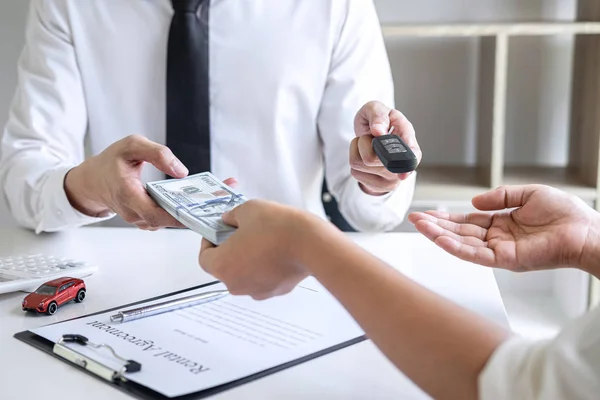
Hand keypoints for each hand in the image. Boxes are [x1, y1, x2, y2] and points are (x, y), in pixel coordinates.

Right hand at [64, 135, 236, 229]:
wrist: (93, 181)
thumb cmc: (111, 162)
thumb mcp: (131, 145)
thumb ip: (156, 154)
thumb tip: (182, 172)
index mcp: (129, 195)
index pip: (158, 213)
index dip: (181, 212)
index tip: (204, 206)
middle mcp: (136, 213)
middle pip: (171, 219)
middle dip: (199, 209)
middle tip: (225, 196)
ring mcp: (143, 220)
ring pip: (173, 220)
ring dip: (196, 209)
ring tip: (222, 195)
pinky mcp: (149, 220)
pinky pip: (170, 217)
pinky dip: (187, 209)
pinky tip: (206, 199)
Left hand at [199, 200, 329, 299]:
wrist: (311, 244)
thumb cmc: (278, 229)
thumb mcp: (247, 210)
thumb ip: (232, 216)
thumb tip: (229, 220)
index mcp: (222, 266)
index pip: (204, 258)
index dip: (208, 243)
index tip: (217, 232)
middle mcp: (236, 284)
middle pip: (225, 268)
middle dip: (229, 250)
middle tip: (240, 232)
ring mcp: (257, 290)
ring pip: (245, 274)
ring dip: (248, 259)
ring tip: (261, 240)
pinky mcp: (276, 291)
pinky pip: (264, 278)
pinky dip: (265, 266)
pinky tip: (275, 250)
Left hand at [350, 101, 421, 195]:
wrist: (370, 136)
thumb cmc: (376, 121)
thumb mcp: (375, 109)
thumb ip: (378, 116)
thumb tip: (379, 131)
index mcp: (408, 138)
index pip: (412, 154)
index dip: (408, 163)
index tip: (403, 173)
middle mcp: (403, 161)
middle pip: (371, 158)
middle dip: (364, 142)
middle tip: (372, 135)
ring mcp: (392, 176)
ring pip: (360, 164)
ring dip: (358, 149)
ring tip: (369, 144)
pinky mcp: (378, 185)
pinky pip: (355, 172)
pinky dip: (354, 159)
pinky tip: (364, 155)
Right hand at [408, 185, 599, 272]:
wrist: (586, 231)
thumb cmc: (566, 215)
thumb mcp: (529, 195)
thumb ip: (501, 196)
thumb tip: (475, 203)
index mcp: (502, 225)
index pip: (467, 222)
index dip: (447, 217)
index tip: (428, 212)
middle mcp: (497, 240)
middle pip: (459, 233)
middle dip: (436, 225)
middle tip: (414, 218)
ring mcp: (500, 251)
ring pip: (462, 244)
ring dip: (439, 235)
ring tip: (420, 226)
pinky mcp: (505, 260)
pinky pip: (475, 254)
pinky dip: (455, 247)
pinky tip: (439, 238)